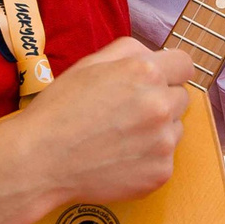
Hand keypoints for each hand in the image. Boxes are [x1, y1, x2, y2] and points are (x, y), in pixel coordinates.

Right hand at [2, 37, 195, 209]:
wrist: (39, 161)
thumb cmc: (60, 109)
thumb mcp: (90, 63)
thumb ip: (130, 51)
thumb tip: (157, 56)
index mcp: (145, 72)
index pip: (185, 65)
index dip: (170, 72)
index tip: (159, 82)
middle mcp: (160, 104)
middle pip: (181, 97)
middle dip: (161, 101)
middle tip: (128, 113)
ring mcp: (163, 142)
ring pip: (175, 129)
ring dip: (157, 131)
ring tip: (120, 138)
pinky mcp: (160, 172)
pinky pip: (165, 159)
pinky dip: (147, 160)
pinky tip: (118, 159)